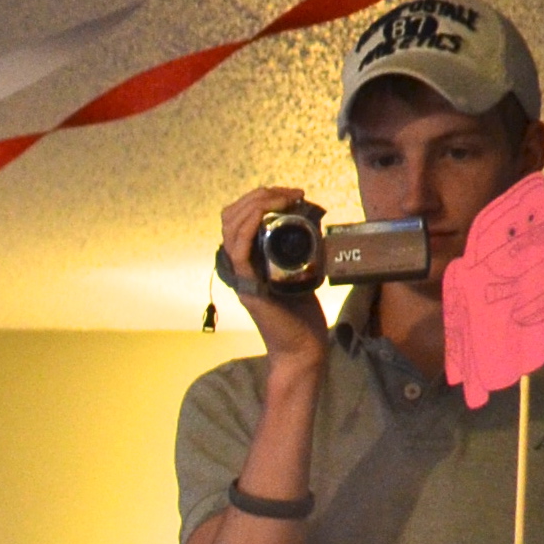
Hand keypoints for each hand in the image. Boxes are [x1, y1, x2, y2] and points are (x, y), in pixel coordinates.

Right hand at [215, 188, 335, 372]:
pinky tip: (265, 215)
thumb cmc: (302, 315)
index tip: (292, 195)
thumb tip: (312, 220)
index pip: (239, 218)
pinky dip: (249, 226)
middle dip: (261, 195)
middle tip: (291, 195)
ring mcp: (241, 276)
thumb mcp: (300, 272)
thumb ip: (297, 250)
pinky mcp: (248, 287)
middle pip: (231, 216)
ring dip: (257, 205)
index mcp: (248, 259)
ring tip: (284, 200)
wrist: (302, 348)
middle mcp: (239, 265)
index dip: (261, 198)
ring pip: (231, 227)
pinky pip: (239, 250)